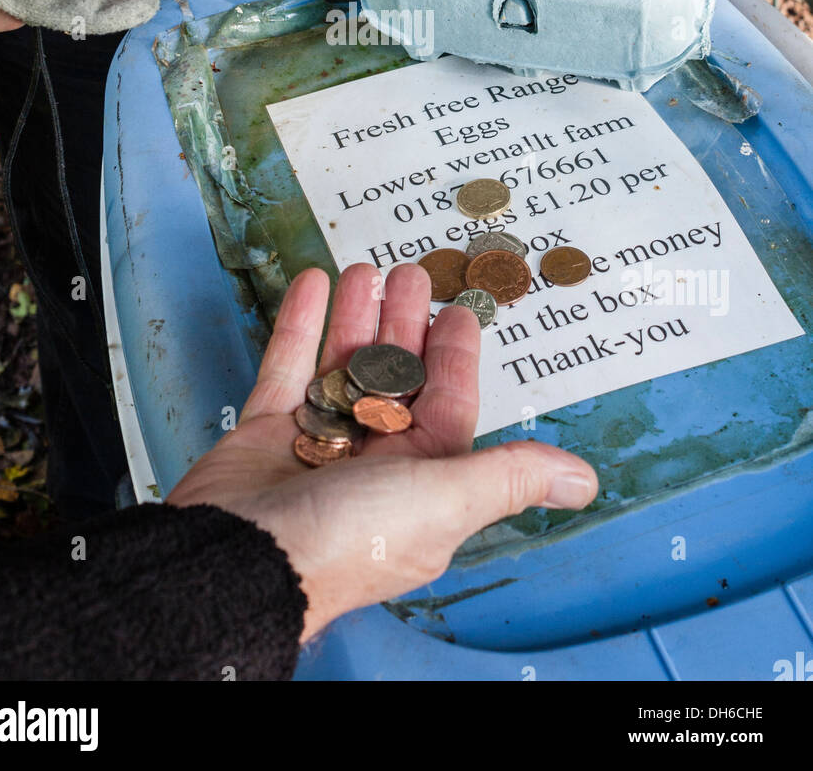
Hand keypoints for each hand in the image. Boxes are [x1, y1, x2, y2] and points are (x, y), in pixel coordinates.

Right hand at [167, 263, 597, 641]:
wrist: (241, 559)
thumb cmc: (348, 537)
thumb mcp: (445, 500)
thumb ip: (509, 476)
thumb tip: (585, 481)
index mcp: (420, 482)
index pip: (446, 404)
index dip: (454, 355)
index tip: (457, 309)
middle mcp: (370, 465)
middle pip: (393, 378)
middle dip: (403, 325)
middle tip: (408, 272)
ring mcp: (314, 445)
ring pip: (342, 366)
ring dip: (356, 316)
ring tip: (363, 269)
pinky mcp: (264, 433)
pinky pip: (286, 367)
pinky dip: (300, 324)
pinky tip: (312, 283)